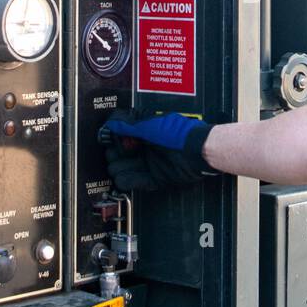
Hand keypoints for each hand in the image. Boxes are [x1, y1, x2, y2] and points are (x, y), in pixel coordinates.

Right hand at [100, 109, 216, 191]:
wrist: (197, 150)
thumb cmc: (177, 134)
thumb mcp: (149, 126)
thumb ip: (128, 126)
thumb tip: (111, 124)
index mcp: (145, 133)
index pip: (121, 137)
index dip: (114, 139)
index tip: (108, 140)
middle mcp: (147, 148)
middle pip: (121, 155)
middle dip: (115, 155)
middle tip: (114, 155)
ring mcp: (151, 164)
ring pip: (127, 170)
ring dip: (119, 169)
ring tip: (116, 168)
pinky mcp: (157, 178)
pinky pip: (138, 182)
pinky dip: (129, 181)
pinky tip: (122, 178)